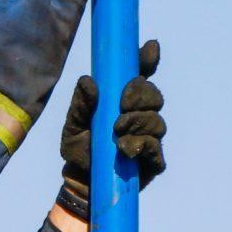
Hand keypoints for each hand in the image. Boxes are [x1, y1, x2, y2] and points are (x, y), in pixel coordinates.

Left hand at [57, 39, 164, 221]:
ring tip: (117, 133)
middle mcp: (141, 115)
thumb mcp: (73, 125)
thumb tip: (88, 81)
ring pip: (157, 121)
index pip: (141, 75)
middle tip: (123, 105)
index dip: (147, 59)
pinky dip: (141, 145)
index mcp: (123, 101)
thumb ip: (80, 104)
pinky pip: (156, 147)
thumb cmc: (80, 150)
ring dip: (138, 123)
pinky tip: (125, 149)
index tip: (149, 48)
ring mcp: (150, 137)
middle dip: (141, 96)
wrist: (83, 182)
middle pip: (155, 95)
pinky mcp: (153, 160)